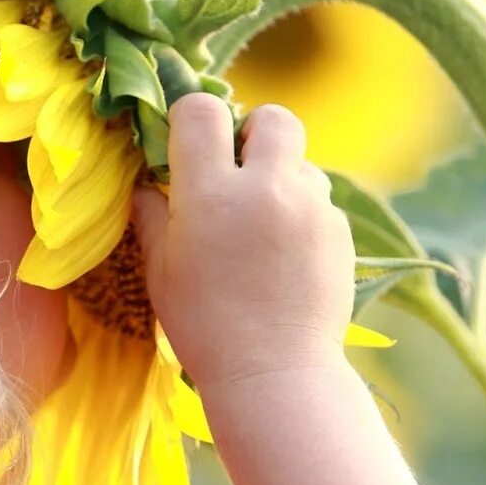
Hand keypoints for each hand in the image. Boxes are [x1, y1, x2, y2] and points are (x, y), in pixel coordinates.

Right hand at [130, 94, 356, 387]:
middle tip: (240, 171)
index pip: (202, 111)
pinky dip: (303, 217)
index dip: (192, 120)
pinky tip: (287, 259)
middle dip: (254, 133)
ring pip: (301, 163)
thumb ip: (153, 217)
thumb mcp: (161, 271)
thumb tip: (145, 185)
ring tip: (265, 228)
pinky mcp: (340, 232)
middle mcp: (266, 187)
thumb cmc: (203, 326)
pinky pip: (320, 203)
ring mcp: (310, 208)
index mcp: (210, 193)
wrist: (273, 373)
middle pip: (273, 118)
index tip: (188, 146)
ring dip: (282, 180)